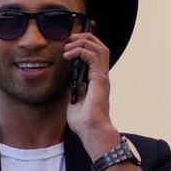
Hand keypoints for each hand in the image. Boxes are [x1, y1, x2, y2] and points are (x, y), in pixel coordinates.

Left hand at [63, 29, 116, 152]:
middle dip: (86, 38)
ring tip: (68, 46)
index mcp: (97, 80)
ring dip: (83, 43)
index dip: (86, 44)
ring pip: (99, 48)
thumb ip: (76, 90)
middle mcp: (102, 76)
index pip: (96, 55)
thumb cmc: (84, 122)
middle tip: (70, 39)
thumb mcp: (75, 101)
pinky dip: (80, 51)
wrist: (91, 132)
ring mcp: (102, 77)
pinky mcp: (99, 79)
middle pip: (100, 47)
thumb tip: (72, 82)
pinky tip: (68, 56)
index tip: (70, 44)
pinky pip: (92, 56)